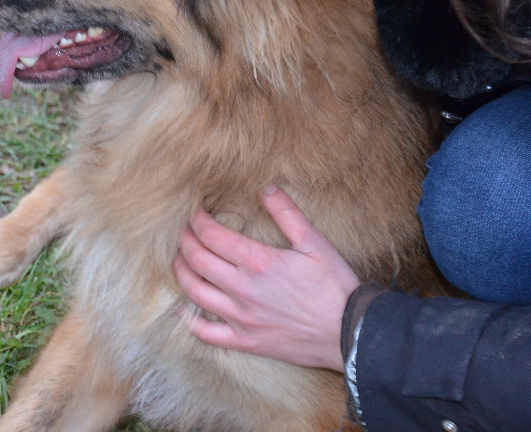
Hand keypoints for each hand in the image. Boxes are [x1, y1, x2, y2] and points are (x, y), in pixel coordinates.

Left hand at [173, 186, 359, 370]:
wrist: (350, 333)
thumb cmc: (335, 286)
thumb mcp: (315, 243)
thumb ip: (287, 214)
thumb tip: (266, 188)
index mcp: (258, 262)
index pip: (211, 235)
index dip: (196, 220)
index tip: (193, 211)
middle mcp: (242, 289)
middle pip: (196, 259)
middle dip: (184, 240)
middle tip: (181, 229)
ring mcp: (240, 318)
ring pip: (194, 291)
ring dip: (181, 271)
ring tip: (180, 259)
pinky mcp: (245, 341)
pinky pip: (206, 333)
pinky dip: (189, 320)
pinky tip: (183, 309)